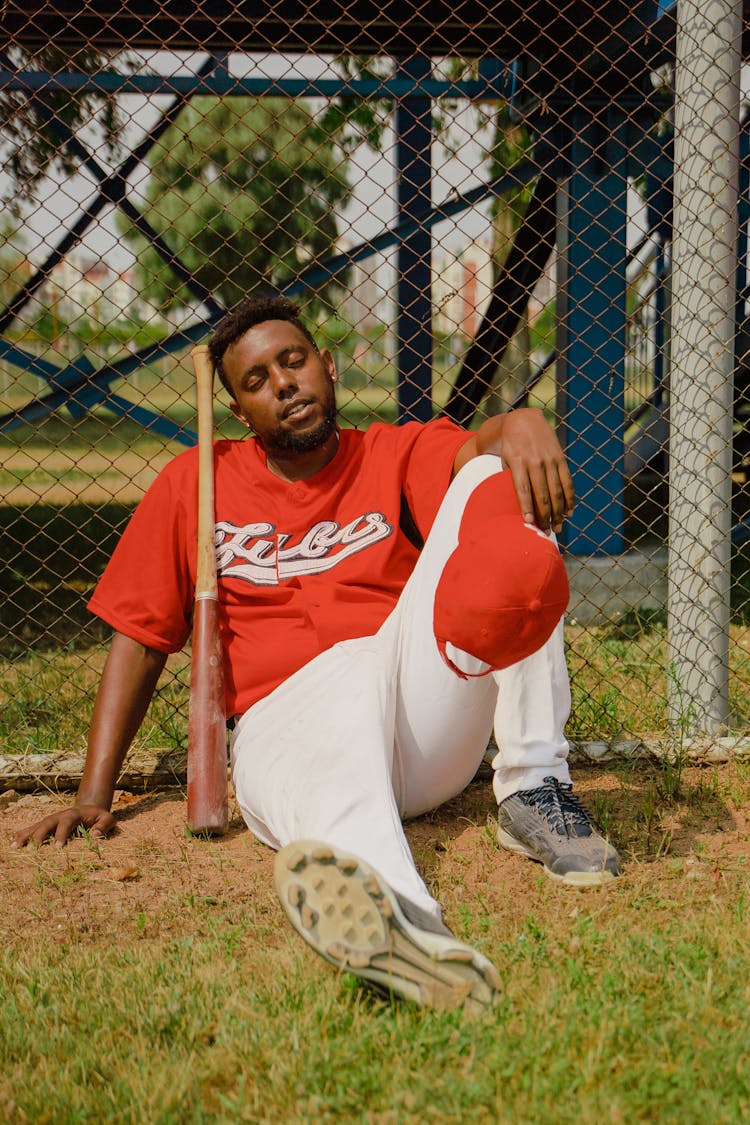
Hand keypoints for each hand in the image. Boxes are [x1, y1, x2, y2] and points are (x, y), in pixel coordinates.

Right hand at [10, 804, 115, 848]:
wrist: (90, 806)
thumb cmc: (99, 815)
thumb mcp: (108, 818)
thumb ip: (104, 825)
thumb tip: (96, 835)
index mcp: (73, 814)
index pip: (66, 823)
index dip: (61, 834)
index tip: (57, 848)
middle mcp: (59, 816)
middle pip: (47, 824)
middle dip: (39, 836)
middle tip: (31, 850)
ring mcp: (51, 819)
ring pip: (36, 826)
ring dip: (25, 835)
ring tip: (14, 846)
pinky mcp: (47, 824)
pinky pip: (33, 828)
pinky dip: (23, 834)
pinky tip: (12, 841)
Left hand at [470, 407, 574, 531]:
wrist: (524, 419)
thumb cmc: (509, 445)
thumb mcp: (503, 458)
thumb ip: (508, 478)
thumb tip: (513, 504)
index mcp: (517, 462)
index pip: (523, 489)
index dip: (527, 507)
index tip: (529, 523)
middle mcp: (535, 461)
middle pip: (542, 494)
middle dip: (545, 516)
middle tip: (546, 532)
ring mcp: (550, 460)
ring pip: (557, 491)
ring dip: (559, 512)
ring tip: (558, 528)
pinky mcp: (560, 458)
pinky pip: (567, 481)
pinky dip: (569, 498)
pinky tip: (569, 512)